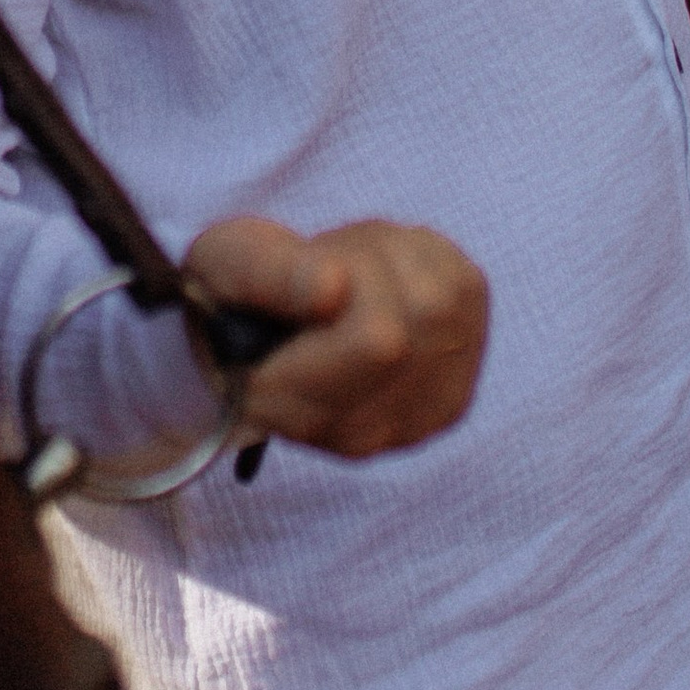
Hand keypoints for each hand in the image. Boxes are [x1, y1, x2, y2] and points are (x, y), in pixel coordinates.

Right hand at [183, 213, 489, 461]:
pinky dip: (429, 261)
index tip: (318, 267)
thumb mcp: (221, 261)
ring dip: (402, 256)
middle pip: (423, 314)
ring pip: (448, 299)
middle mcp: (359, 433)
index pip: (379, 340)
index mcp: (291, 409)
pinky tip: (386, 277)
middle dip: (376, 259)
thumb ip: (266, 274)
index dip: (356, 277)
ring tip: (351, 268)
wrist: (254, 335)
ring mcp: (412, 423)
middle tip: (327, 260)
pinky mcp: (451, 396)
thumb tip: (332, 289)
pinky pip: (468, 295)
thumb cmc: (234, 294)